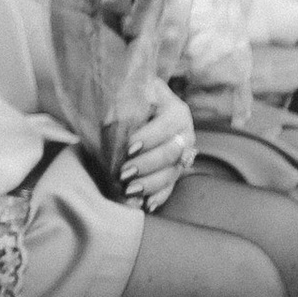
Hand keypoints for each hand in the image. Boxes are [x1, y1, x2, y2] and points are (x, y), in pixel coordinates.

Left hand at [120, 79, 194, 208]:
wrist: (142, 107)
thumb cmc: (133, 97)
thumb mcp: (131, 92)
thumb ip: (126, 101)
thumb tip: (112, 119)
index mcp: (177, 112)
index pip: (166, 127)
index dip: (149, 138)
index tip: (129, 148)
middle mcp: (185, 135)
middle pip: (171, 154)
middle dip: (146, 165)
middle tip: (123, 172)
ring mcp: (183, 155)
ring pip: (171, 174)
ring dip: (150, 184)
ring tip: (129, 190)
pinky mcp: (174, 171)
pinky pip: (170, 187)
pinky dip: (158, 197)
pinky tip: (145, 204)